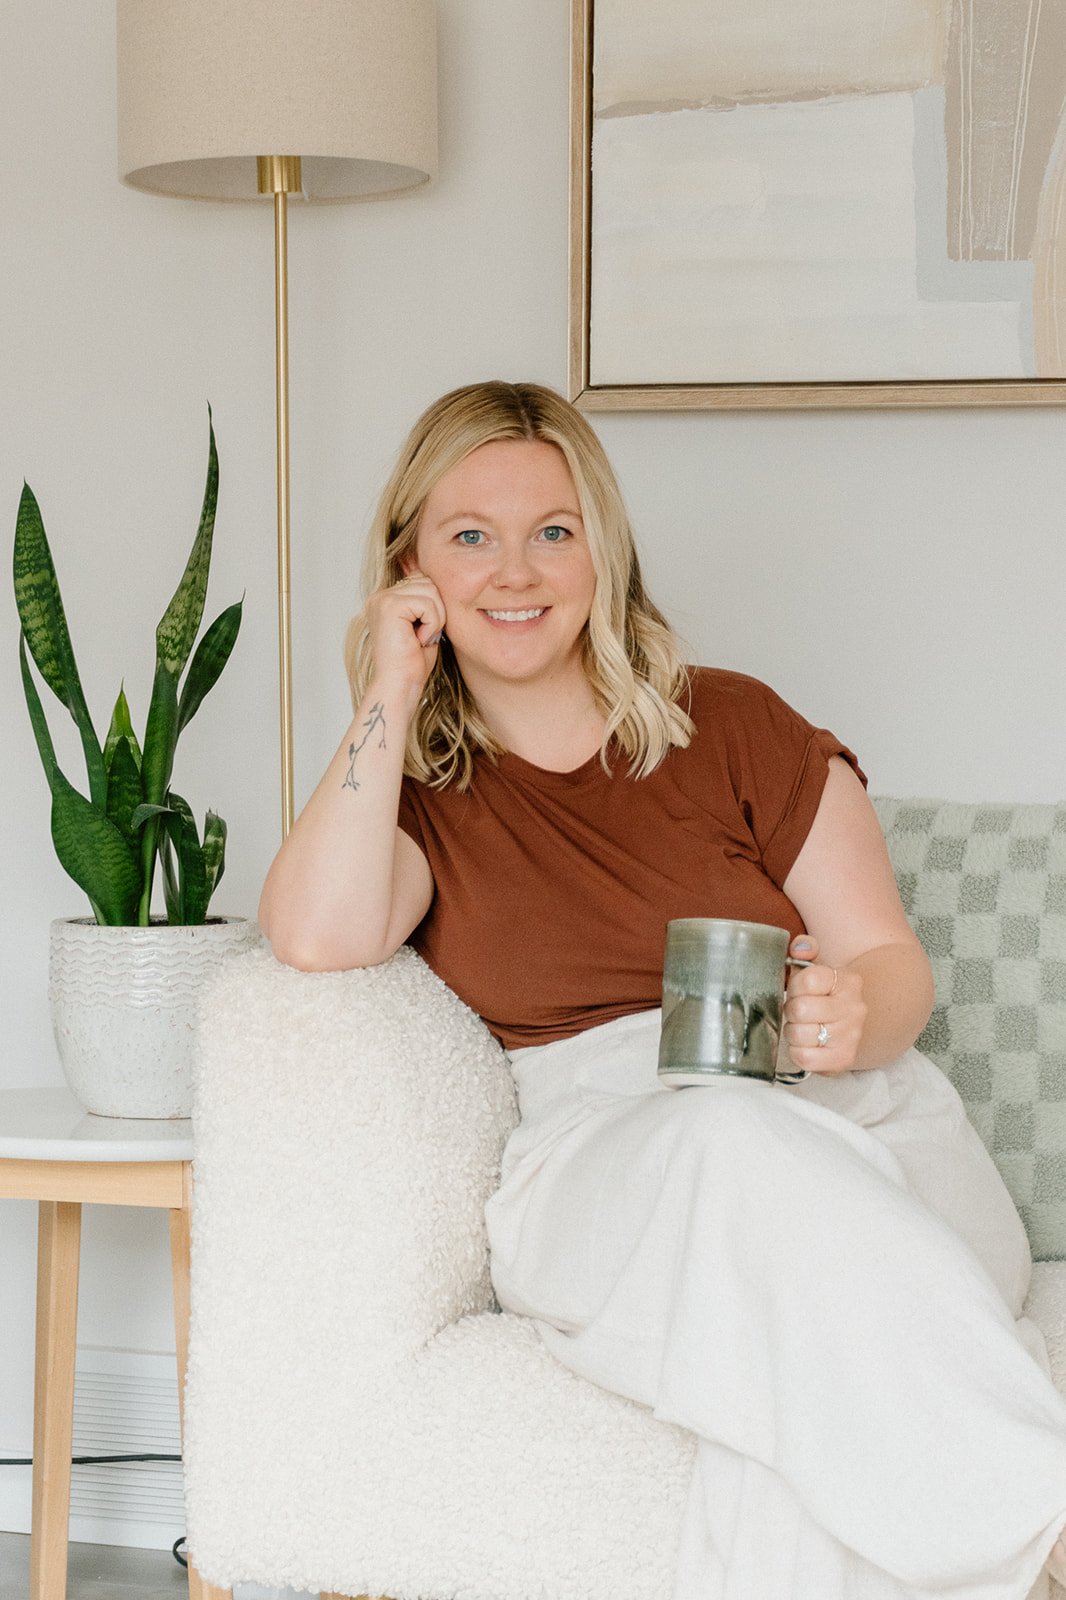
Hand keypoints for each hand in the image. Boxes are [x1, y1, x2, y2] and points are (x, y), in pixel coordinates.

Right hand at [365, 569, 445, 698]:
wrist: (400, 685)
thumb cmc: (412, 663)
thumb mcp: (423, 625)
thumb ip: (426, 602)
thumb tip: (436, 581)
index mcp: (385, 599)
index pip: (422, 580)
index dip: (433, 605)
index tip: (422, 631)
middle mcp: (379, 596)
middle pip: (428, 581)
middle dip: (436, 610)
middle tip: (424, 636)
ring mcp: (382, 599)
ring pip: (430, 591)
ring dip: (435, 618)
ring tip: (421, 638)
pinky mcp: (389, 606)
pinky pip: (427, 604)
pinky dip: (431, 624)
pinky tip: (418, 640)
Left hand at [783, 935, 866, 1075]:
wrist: (853, 1025)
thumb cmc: (824, 996)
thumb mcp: (816, 968)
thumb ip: (804, 949)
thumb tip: (800, 948)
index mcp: (847, 981)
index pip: (808, 980)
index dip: (795, 986)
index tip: (800, 991)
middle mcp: (854, 1008)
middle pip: (800, 1009)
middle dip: (791, 1010)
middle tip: (799, 1012)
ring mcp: (851, 1035)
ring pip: (799, 1034)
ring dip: (793, 1031)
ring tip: (803, 1027)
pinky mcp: (843, 1059)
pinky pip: (804, 1058)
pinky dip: (798, 1052)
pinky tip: (806, 1044)